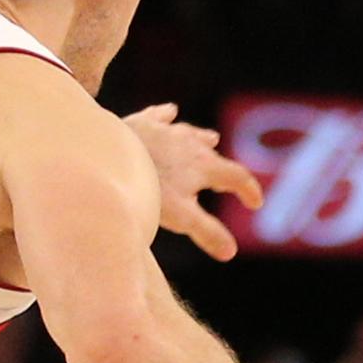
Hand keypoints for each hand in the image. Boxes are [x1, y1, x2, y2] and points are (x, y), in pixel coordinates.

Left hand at [122, 102, 263, 260]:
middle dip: (223, 166)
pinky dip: (167, 115)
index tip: (255, 203)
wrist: (108, 157)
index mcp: (203, 165)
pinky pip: (159, 116)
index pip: (236, 177)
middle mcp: (189, 144)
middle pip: (213, 154)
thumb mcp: (180, 216)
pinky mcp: (142, 123)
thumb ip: (207, 232)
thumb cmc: (147, 189)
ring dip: (201, 138)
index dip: (249, 190)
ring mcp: (165, 131)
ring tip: (210, 138)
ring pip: (190, 132)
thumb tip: (230, 252)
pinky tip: (170, 111)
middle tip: (227, 179)